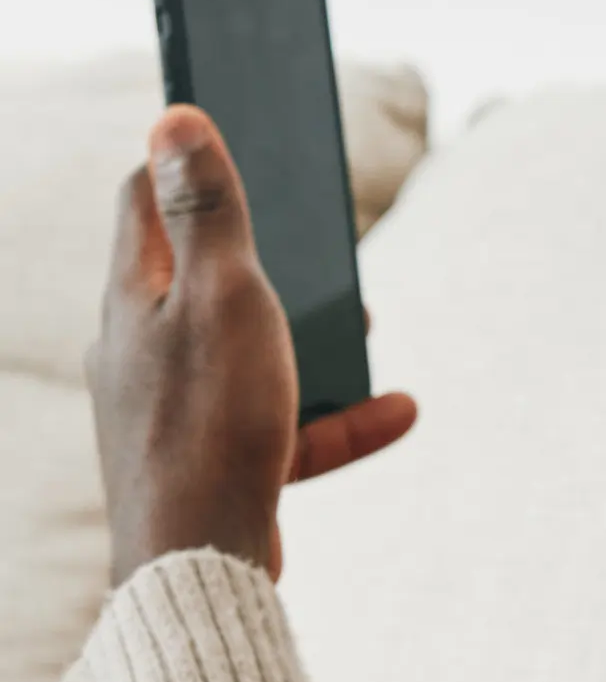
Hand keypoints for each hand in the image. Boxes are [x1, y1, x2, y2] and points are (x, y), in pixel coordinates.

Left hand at [87, 105, 417, 587]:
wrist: (198, 564)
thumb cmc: (210, 424)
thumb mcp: (223, 296)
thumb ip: (206, 209)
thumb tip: (174, 117)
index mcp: (132, 298)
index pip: (141, 200)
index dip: (184, 163)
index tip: (235, 146)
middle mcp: (139, 351)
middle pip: (198, 276)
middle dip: (267, 256)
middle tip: (316, 242)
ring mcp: (174, 411)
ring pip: (247, 352)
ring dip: (310, 336)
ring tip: (365, 328)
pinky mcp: (212, 464)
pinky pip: (282, 425)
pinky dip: (337, 415)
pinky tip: (399, 412)